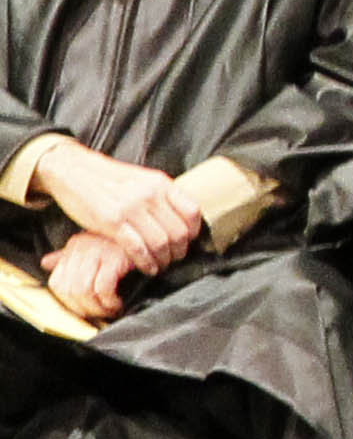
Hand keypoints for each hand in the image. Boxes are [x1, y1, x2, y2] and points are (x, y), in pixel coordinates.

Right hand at [34, 145, 198, 271]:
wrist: (72, 170)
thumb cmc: (107, 178)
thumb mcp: (141, 179)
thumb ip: (161, 195)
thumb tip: (180, 217)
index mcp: (161, 183)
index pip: (192, 212)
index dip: (194, 233)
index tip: (188, 243)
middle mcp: (150, 194)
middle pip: (179, 232)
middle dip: (179, 251)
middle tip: (174, 260)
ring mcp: (131, 207)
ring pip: (161, 243)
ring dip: (163, 260)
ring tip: (160, 266)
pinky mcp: (111, 221)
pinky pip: (137, 248)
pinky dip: (145, 262)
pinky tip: (146, 268)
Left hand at [41, 230, 126, 323]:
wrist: (154, 234)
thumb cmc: (125, 244)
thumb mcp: (92, 246)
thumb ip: (67, 256)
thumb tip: (46, 263)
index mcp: (75, 245)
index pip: (57, 282)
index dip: (69, 302)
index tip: (85, 310)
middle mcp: (83, 247)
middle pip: (70, 289)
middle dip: (85, 308)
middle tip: (100, 314)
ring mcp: (99, 251)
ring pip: (83, 290)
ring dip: (97, 307)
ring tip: (110, 310)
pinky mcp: (116, 257)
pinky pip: (103, 287)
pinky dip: (109, 301)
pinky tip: (117, 304)